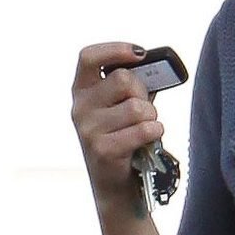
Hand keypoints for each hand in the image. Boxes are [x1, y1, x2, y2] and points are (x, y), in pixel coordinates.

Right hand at [72, 42, 162, 212]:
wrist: (114, 184)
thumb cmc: (122, 136)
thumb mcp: (118, 106)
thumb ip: (128, 86)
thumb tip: (152, 66)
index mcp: (81, 90)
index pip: (89, 57)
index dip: (115, 50)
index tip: (139, 54)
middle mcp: (79, 108)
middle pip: (123, 80)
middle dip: (143, 93)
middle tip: (143, 110)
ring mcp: (88, 130)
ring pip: (138, 107)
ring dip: (151, 117)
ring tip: (143, 129)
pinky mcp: (102, 150)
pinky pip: (143, 129)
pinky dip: (155, 132)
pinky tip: (149, 139)